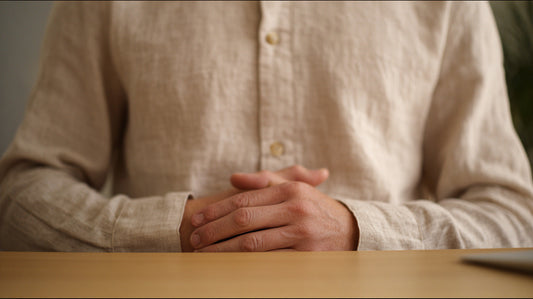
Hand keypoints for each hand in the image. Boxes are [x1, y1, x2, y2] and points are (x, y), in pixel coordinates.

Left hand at [189, 181, 357, 251]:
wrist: (350, 230)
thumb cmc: (314, 208)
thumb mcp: (294, 188)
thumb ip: (264, 181)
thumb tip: (233, 178)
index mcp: (289, 189)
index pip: (244, 200)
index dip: (217, 210)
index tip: (198, 219)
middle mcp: (295, 208)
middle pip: (243, 219)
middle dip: (214, 230)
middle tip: (194, 239)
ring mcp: (300, 231)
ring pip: (252, 242)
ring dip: (223, 250)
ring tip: (204, 254)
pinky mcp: (305, 254)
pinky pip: (269, 260)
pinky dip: (245, 264)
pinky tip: (229, 266)